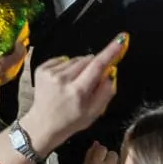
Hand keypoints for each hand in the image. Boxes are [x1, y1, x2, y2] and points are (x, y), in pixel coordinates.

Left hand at [23, 34, 128, 155]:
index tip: (121, 39)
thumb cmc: (72, 120)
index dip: (110, 52)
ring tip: (74, 83)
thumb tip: (111, 70)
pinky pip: (62, 60)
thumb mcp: (95, 112)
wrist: (43, 124)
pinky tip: (63, 81)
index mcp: (77, 91)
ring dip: (79, 67)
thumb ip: (106, 91)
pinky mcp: (41, 69)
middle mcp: (62, 79)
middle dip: (93, 65)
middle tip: (90, 81)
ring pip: (74, 59)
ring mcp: (49, 73)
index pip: (97, 66)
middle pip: (86, 60)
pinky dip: (66, 67)